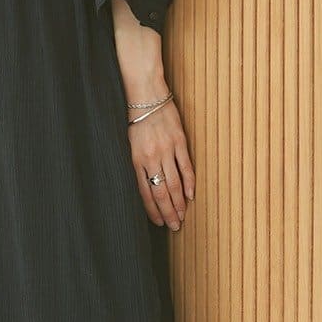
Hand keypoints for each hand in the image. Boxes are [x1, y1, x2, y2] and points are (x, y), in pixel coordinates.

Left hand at [127, 94, 193, 227]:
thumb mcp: (131, 145)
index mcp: (137, 160)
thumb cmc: (137, 120)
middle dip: (168, 212)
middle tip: (174, 226)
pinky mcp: (180, 141)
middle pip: (161, 191)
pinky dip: (189, 183)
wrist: (147, 95)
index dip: (152, 210)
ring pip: (174, 183)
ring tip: (182, 216)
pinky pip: (186, 166)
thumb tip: (148, 185)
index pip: (145, 192)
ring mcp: (167, 150)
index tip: (158, 223)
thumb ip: (139, 165)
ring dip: (179, 203)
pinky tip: (191, 195)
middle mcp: (152, 157)